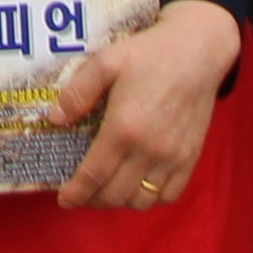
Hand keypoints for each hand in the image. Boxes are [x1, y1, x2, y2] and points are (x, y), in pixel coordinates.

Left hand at [54, 2, 245, 212]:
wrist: (197, 51)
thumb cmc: (150, 54)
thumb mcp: (106, 62)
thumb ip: (78, 92)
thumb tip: (55, 119)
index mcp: (123, 128)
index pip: (93, 175)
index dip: (76, 193)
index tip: (63, 199)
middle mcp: (149, 150)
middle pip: (115, 195)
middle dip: (93, 199)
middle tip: (82, 192)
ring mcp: (172, 157)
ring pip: (142, 200)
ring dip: (121, 201)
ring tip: (108, 189)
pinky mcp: (190, 157)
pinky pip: (170, 194)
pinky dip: (152, 198)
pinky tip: (140, 184)